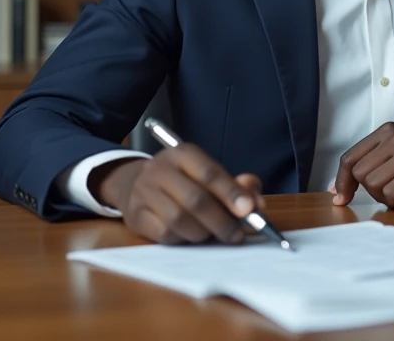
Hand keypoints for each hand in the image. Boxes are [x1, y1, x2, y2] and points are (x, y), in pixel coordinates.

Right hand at [94, 144, 265, 244]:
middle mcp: (161, 170)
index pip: (210, 173)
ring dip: (203, 233)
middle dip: (222, 221)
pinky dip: (183, 240)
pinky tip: (190, 236)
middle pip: (195, 200)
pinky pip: (165, 234)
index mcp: (184, 154)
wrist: (135, 184)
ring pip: (179, 220)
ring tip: (213, 234)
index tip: (250, 210)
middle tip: (237, 235)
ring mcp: (144, 192)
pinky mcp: (136, 216)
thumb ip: (237, 185)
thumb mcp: (208, 174)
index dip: (231, 193)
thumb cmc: (184, 181)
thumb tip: (257, 204)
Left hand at [330, 123, 393, 207]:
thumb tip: (335, 189)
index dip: (341, 181)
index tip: (341, 198)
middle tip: (391, 193)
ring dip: (386, 198)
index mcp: (387, 130)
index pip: (349, 158)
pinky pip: (392, 194)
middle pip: (360, 174)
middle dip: (371, 192)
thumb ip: (370, 165)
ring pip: (374, 186)